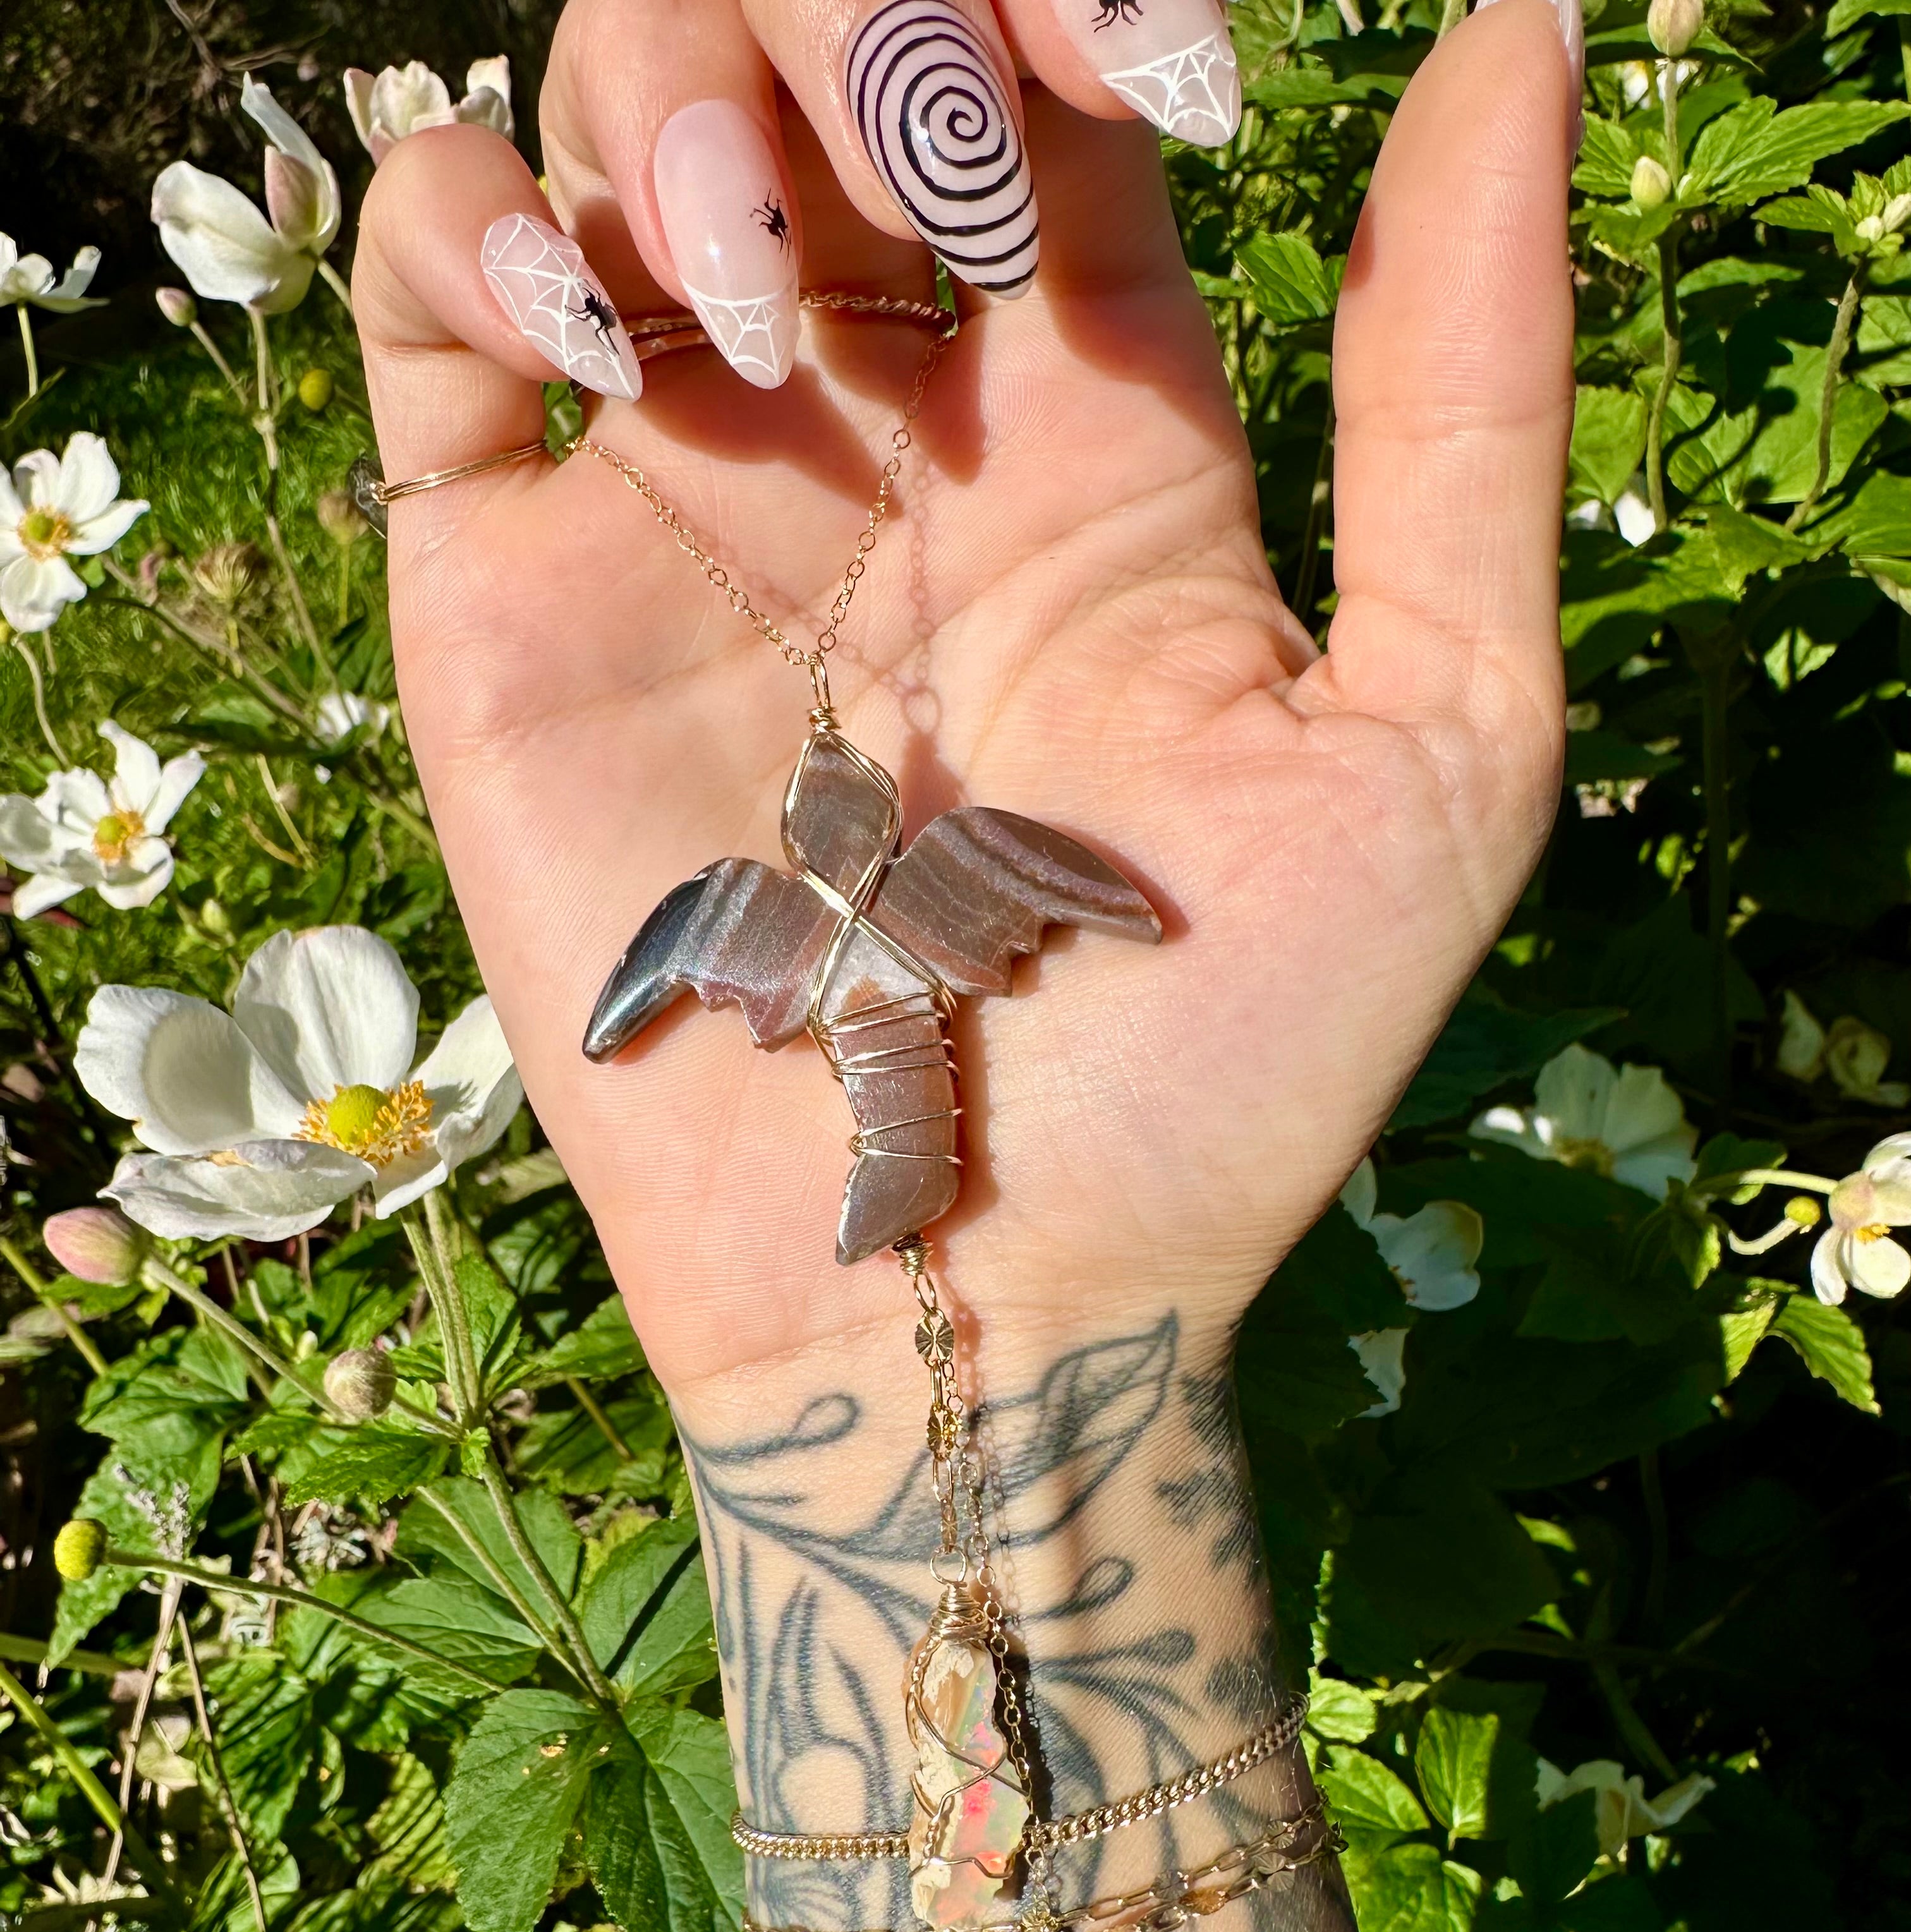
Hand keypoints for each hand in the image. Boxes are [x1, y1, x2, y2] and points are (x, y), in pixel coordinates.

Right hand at [352, 0, 1573, 1405]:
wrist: (974, 1296)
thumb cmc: (1221, 1064)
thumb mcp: (1433, 735)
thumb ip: (1467, 392)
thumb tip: (1524, 28)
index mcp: (1095, 433)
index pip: (1049, 80)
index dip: (1063, 6)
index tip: (1139, 70)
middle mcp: (882, 428)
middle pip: (818, 49)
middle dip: (868, 22)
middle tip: (930, 162)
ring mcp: (683, 494)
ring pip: (616, 110)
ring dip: (682, 93)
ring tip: (772, 292)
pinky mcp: (508, 585)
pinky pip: (428, 291)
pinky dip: (472, 220)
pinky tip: (598, 318)